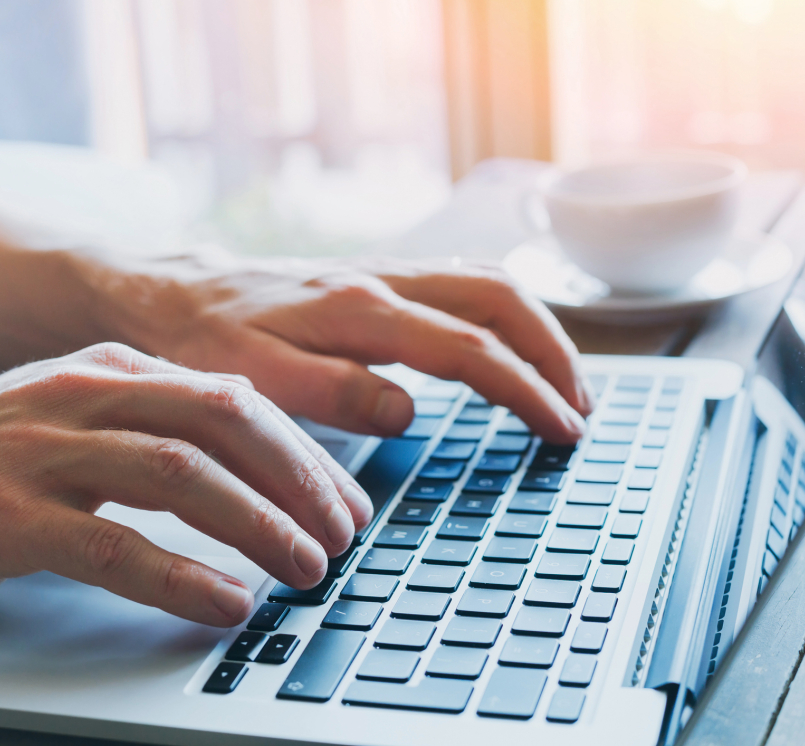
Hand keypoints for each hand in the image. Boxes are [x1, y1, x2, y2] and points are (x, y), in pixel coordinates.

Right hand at [0, 343, 373, 625]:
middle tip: (343, 536)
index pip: (242, 402)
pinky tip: (229, 603)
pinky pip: (114, 545)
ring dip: (259, 525)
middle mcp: (94, 391)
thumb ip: (179, 425)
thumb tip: (277, 461)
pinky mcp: (11, 512)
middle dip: (299, 481)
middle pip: (226, 422)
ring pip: (182, 475)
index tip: (349, 504)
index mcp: (125, 367)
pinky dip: (182, 575)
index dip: (307, 456)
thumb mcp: (104, 419)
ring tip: (307, 568)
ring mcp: (50, 447)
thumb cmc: (20, 453)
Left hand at [99, 252, 592, 442]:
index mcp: (360, 309)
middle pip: (500, 298)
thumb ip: (335, 393)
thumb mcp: (255, 381)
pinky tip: (511, 347)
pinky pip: (463, 285)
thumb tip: (410, 410)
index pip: (470, 347)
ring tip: (564, 382)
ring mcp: (385, 274)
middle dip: (554, 351)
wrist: (176, 295)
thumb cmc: (210, 342)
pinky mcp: (380, 280)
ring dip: (538, 328)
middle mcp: (383, 280)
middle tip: (581, 407)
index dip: (527, 389)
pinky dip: (505, 316)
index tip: (563, 429)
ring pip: (488, 282)